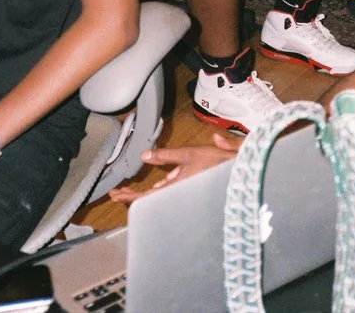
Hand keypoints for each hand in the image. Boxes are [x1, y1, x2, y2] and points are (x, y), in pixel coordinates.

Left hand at [108, 132, 239, 202]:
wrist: (238, 171)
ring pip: (160, 197)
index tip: (116, 195)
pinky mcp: (190, 192)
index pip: (146, 197)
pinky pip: (171, 193)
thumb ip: (165, 156)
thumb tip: (143, 155)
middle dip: (132, 196)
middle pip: (150, 200)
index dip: (130, 197)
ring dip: (144, 194)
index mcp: (176, 188)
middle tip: (118, 194)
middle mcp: (178, 196)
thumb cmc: (215, 163)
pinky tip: (157, 186)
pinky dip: (159, 190)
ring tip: (129, 192)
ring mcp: (184, 195)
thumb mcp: (188, 154)